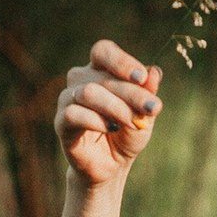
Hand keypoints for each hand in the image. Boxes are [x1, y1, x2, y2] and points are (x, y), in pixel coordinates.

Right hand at [56, 40, 163, 186]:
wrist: (112, 164)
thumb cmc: (127, 133)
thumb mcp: (144, 114)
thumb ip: (147, 93)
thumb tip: (154, 71)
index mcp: (99, 69)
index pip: (103, 51)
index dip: (121, 61)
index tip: (142, 77)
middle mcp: (80, 79)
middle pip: (103, 76)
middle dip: (131, 93)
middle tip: (151, 108)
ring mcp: (68, 99)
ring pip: (89, 92)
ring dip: (116, 107)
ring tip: (133, 122)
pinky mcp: (61, 122)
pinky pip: (74, 114)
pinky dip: (96, 121)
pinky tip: (111, 128)